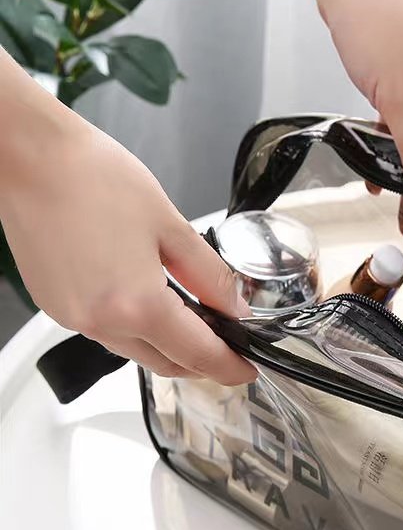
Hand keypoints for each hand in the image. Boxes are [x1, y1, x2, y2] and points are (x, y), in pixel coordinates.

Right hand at [0, 112, 255, 385]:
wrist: (29, 158)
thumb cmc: (95, 179)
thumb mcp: (172, 226)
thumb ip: (209, 274)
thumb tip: (234, 305)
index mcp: (136, 305)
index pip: (197, 354)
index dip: (228, 367)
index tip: (246, 371)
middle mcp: (100, 322)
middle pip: (165, 362)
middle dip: (201, 363)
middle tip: (228, 348)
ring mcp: (72, 318)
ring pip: (135, 351)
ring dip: (168, 346)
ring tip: (196, 322)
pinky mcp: (55, 307)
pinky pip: (107, 333)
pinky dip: (136, 330)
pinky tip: (153, 304)